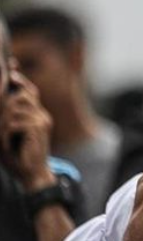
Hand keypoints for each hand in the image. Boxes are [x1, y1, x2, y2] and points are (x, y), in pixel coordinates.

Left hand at [0, 70, 54, 190]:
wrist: (31, 174)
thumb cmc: (16, 154)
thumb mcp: (7, 132)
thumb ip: (4, 116)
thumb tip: (1, 99)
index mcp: (36, 114)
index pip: (28, 90)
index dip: (19, 78)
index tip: (11, 66)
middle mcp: (41, 114)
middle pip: (23, 94)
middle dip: (6, 102)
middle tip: (1, 122)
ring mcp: (41, 121)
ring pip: (16, 106)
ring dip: (3, 120)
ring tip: (2, 135)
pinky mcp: (38, 129)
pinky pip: (15, 122)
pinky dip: (6, 131)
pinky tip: (6, 141)